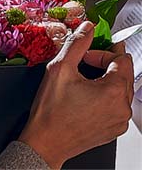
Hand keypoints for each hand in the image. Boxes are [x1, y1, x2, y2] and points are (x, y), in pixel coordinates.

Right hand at [18, 21, 133, 169]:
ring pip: (121, 89)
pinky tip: (85, 95)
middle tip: (83, 61)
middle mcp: (122, 108)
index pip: (121, 59)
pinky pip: (116, 105)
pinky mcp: (113, 129)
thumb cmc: (51, 110)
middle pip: (124, 74)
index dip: (102, 51)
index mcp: (113, 92)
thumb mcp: (60, 68)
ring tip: (82, 79)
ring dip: (105, 79)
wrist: (46, 141)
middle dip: (104, 63)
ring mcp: (119, 121)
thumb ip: (77, 44)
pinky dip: (104, 95)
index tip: (86, 54)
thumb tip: (87, 28)